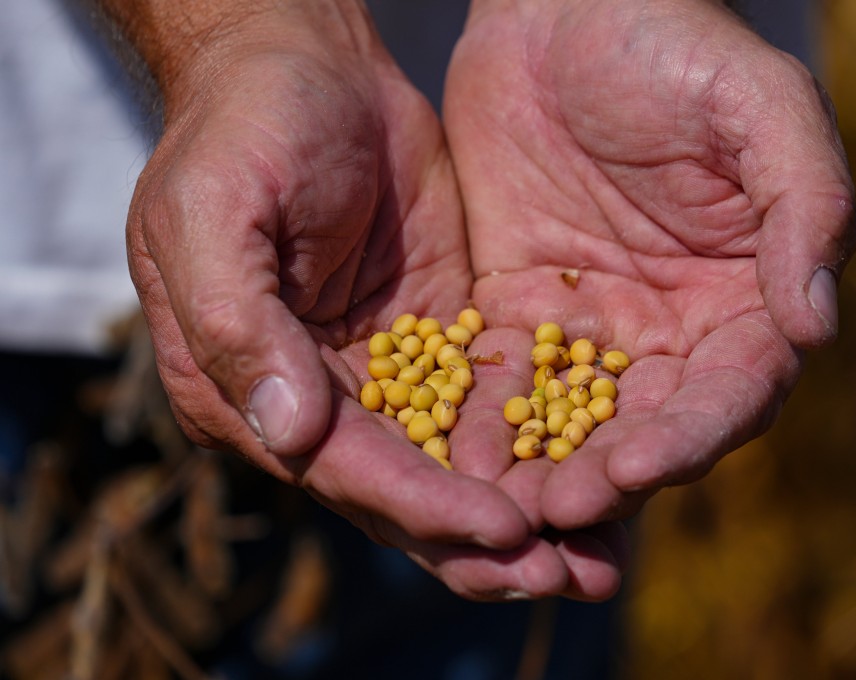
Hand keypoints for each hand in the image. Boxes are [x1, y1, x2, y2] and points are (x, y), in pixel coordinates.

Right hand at [123, 2, 624, 599]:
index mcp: (243, 386)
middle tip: (566, 576)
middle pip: (405, 490)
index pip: (342, 467)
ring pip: (456, 465)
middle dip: (483, 540)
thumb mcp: (215, 213)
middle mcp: (315, 398)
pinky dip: (537, 447)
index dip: (421, 504)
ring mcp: (381, 373)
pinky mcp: (437, 338)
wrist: (304, 64)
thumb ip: (238, 325)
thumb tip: (288, 434)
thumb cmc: (243, 127)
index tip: (500, 530)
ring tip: (597, 558)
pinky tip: (598, 475)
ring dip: (523, 512)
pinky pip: (489, 406)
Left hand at [443, 0, 855, 527]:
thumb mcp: (762, 108)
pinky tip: (452, 457)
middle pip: (646, 430)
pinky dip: (481, 423)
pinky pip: (501, 381)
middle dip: (605, 478)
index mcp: (745, 301)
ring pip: (571, 425)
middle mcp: (672, 332)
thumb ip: (806, 207)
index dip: (689, 438)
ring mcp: (592, 328)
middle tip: (558, 513)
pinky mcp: (517, 311)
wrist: (566, 7)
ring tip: (501, 512)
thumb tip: (816, 325)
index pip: (730, 396)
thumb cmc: (676, 46)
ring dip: (540, 473)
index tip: (637, 468)